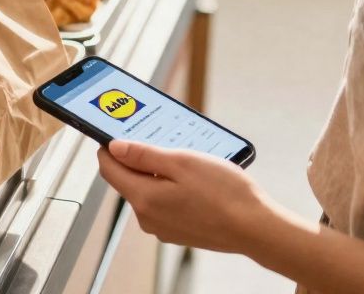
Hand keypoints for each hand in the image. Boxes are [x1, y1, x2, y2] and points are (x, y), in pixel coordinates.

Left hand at [97, 140, 273, 253]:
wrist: (255, 228)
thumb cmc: (224, 194)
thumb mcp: (182, 162)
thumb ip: (144, 155)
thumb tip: (114, 148)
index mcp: (144, 199)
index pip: (109, 169)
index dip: (108, 148)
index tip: (115, 132)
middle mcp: (147, 218)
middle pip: (128, 180)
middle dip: (138, 159)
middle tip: (159, 139)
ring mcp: (163, 227)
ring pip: (147, 191)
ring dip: (157, 173)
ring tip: (183, 158)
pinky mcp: (178, 231)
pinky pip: (164, 203)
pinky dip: (170, 188)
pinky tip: (192, 179)